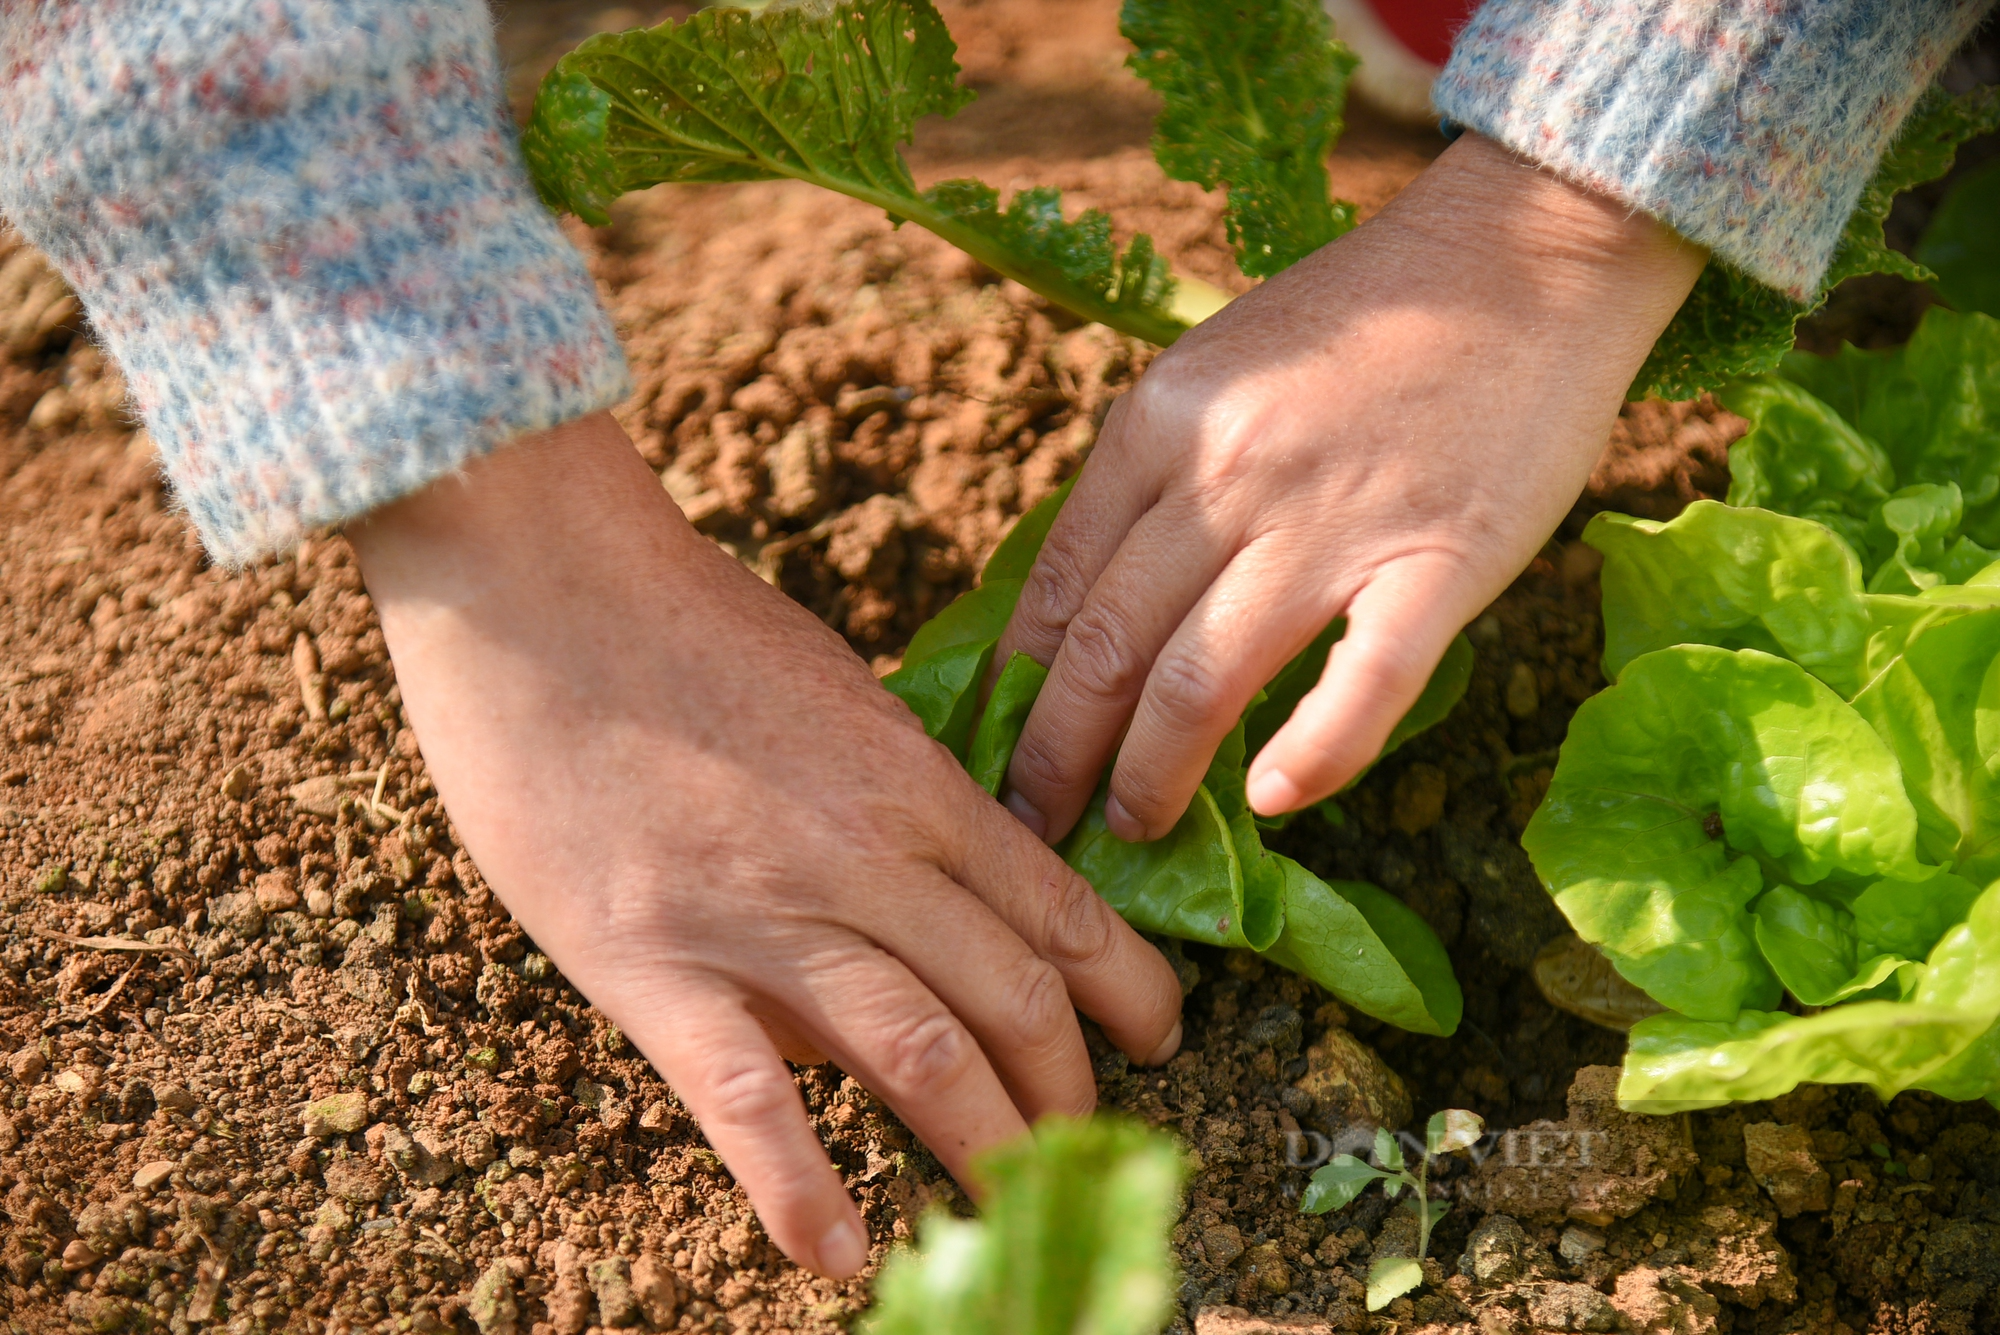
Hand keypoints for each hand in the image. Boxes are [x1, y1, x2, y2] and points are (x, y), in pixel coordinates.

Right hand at [348, 414, 1182, 1276]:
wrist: (536, 579)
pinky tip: (843, 1255)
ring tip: (1015, 1213)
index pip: (1058, 912)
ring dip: (985, 1148)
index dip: (1125, 991)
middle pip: (1011, 1001)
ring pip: (919, 1056)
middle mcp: (864, 857)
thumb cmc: (684, 621)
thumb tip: (907, 920)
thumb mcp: (829, 694)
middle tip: (1087, 1147)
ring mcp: (762, 918)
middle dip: (1067, 1091)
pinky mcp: (653, 966)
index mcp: (912, 783)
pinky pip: (746, 1100)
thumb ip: (883, 801)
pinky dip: (802, 1188)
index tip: (1157, 1039)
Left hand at [993, 133, 1704, 843]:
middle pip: (1107, 646)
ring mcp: (1334, 519)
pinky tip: (1273, 803)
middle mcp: (1228, 472)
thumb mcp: (1220, 368)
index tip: (998, 751)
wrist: (1524, 254)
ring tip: (1134, 828)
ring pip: (1201, 678)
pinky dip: (1313, 755)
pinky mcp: (1441, 559)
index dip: (1016, 687)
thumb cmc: (1364, 321)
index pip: (1058, 583)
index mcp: (1161, 419)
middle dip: (1058, 755)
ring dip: (1151, 774)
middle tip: (1039, 824)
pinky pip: (1363, 683)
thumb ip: (1157, 475)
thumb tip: (1088, 605)